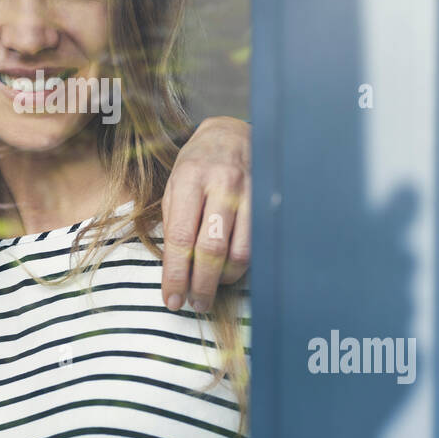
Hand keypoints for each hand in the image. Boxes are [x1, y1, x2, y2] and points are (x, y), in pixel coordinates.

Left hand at [160, 116, 250, 311]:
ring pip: (240, 252)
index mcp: (190, 179)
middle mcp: (222, 185)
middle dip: (201, 285)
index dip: (176, 274)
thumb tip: (173, 270)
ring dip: (224, 279)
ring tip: (211, 287)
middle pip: (212, 249)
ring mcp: (249, 193)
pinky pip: (257, 245)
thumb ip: (173, 223)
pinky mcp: (266, 201)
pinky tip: (229, 270)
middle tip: (195, 304)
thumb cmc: (197, 164)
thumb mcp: (175, 184)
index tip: (172, 299)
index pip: (181, 237)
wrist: (231, 134)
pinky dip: (242, 265)